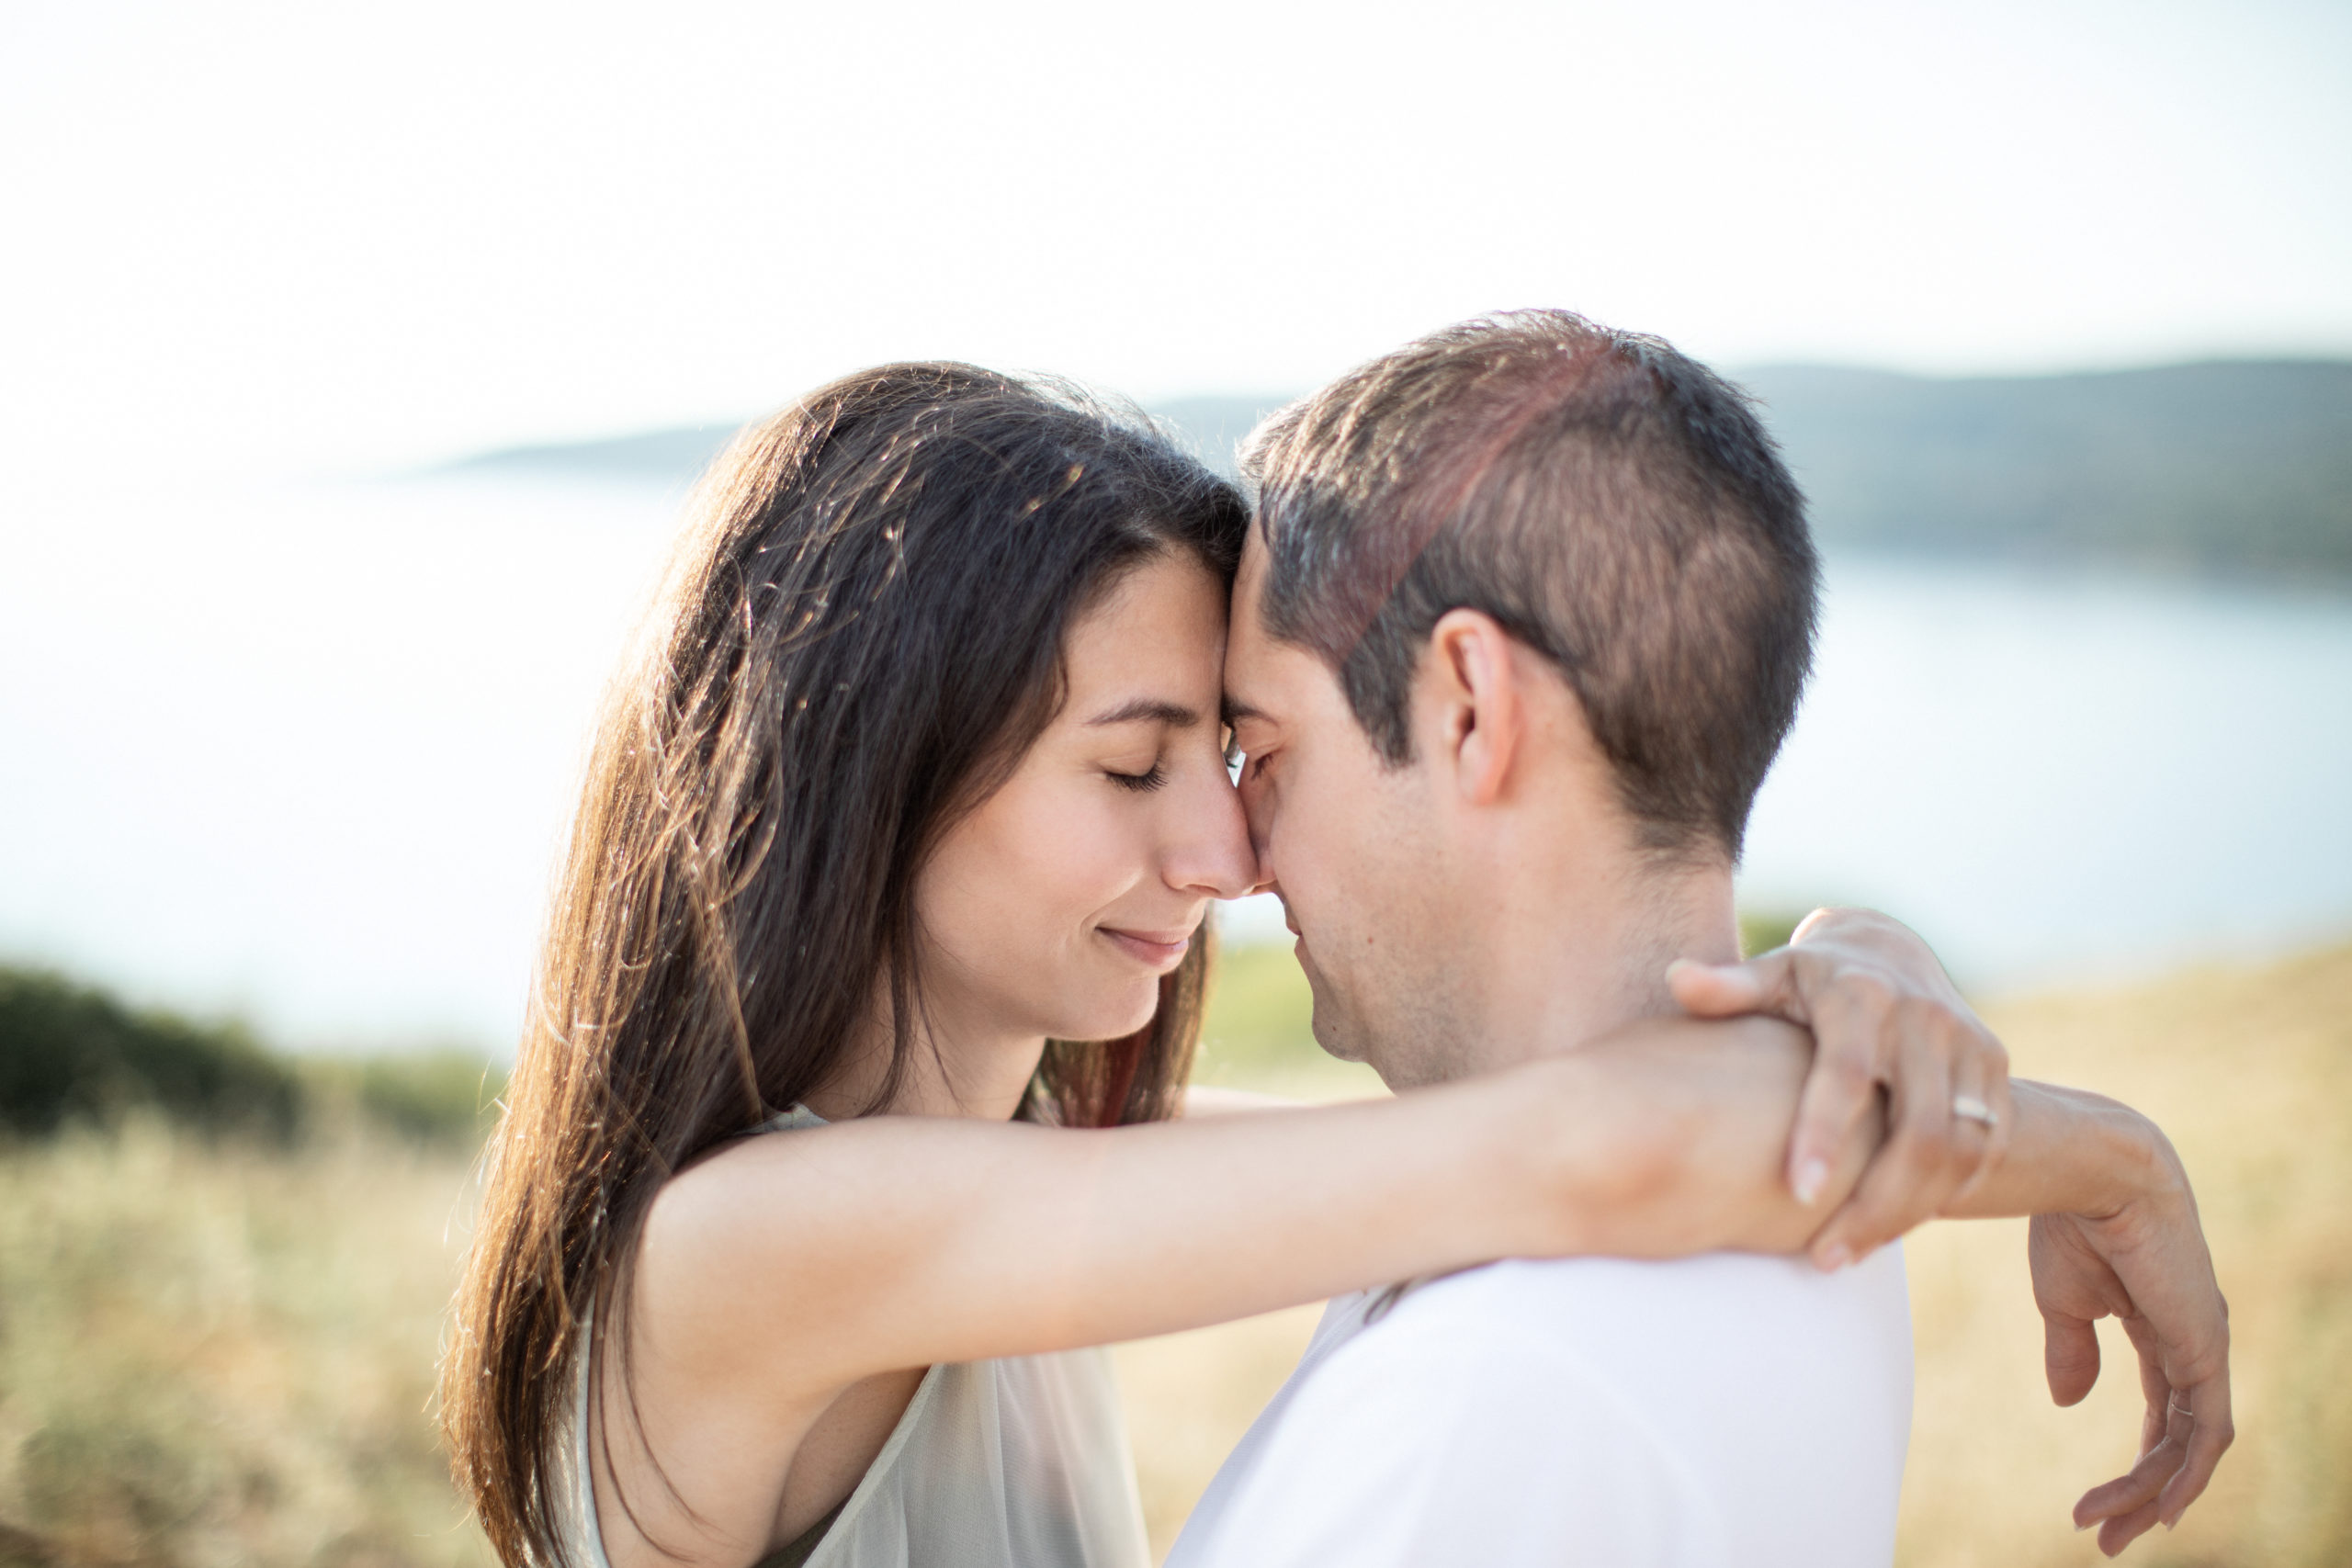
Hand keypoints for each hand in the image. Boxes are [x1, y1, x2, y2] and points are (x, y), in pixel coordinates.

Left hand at [1668, 907, 2010, 1266]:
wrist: (1888, 951)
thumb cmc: (1808, 979)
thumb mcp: (1771, 974)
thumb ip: (1728, 988)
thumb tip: (1675, 979)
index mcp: (1861, 997)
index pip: (1846, 1073)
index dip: (1824, 1133)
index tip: (1799, 1193)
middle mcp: (1926, 1019)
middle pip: (1920, 1132)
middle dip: (1876, 1205)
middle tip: (1823, 1258)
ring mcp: (1969, 1047)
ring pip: (1958, 1153)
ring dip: (1908, 1213)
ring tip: (1848, 1254)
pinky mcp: (1995, 1072)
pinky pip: (1981, 1151)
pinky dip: (1941, 1196)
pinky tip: (1889, 1228)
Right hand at [2028, 1131, 2231, 1555]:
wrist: (2091, 1175)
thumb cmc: (2070, 1221)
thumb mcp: (2063, 1300)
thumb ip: (2072, 1351)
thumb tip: (2069, 1403)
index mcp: (2159, 1321)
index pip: (2163, 1406)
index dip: (2138, 1456)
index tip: (2098, 1500)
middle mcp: (2193, 1341)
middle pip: (2180, 1436)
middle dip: (2145, 1491)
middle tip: (2104, 1533)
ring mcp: (2206, 1349)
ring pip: (2191, 1446)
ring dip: (2154, 1494)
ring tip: (2108, 1528)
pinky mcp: (2207, 1353)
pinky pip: (2206, 1435)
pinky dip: (2185, 1477)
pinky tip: (2159, 1508)